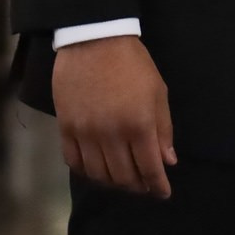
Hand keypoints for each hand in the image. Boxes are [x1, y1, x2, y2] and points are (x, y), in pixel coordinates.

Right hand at [53, 36, 174, 197]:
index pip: (149, 168)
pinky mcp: (66, 128)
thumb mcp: (158, 91)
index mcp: (138, 125)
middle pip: (124, 177)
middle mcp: (111, 135)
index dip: (158, 186)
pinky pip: (74, 162)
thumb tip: (167, 161)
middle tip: (144, 186)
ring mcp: (86, 133)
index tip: (163, 193)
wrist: (94, 40)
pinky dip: (86, 172)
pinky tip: (96, 170)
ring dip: (113, 183)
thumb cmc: (133, 64)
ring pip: (99, 175)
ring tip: (122, 180)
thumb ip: (163, 128)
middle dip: (138, 187)